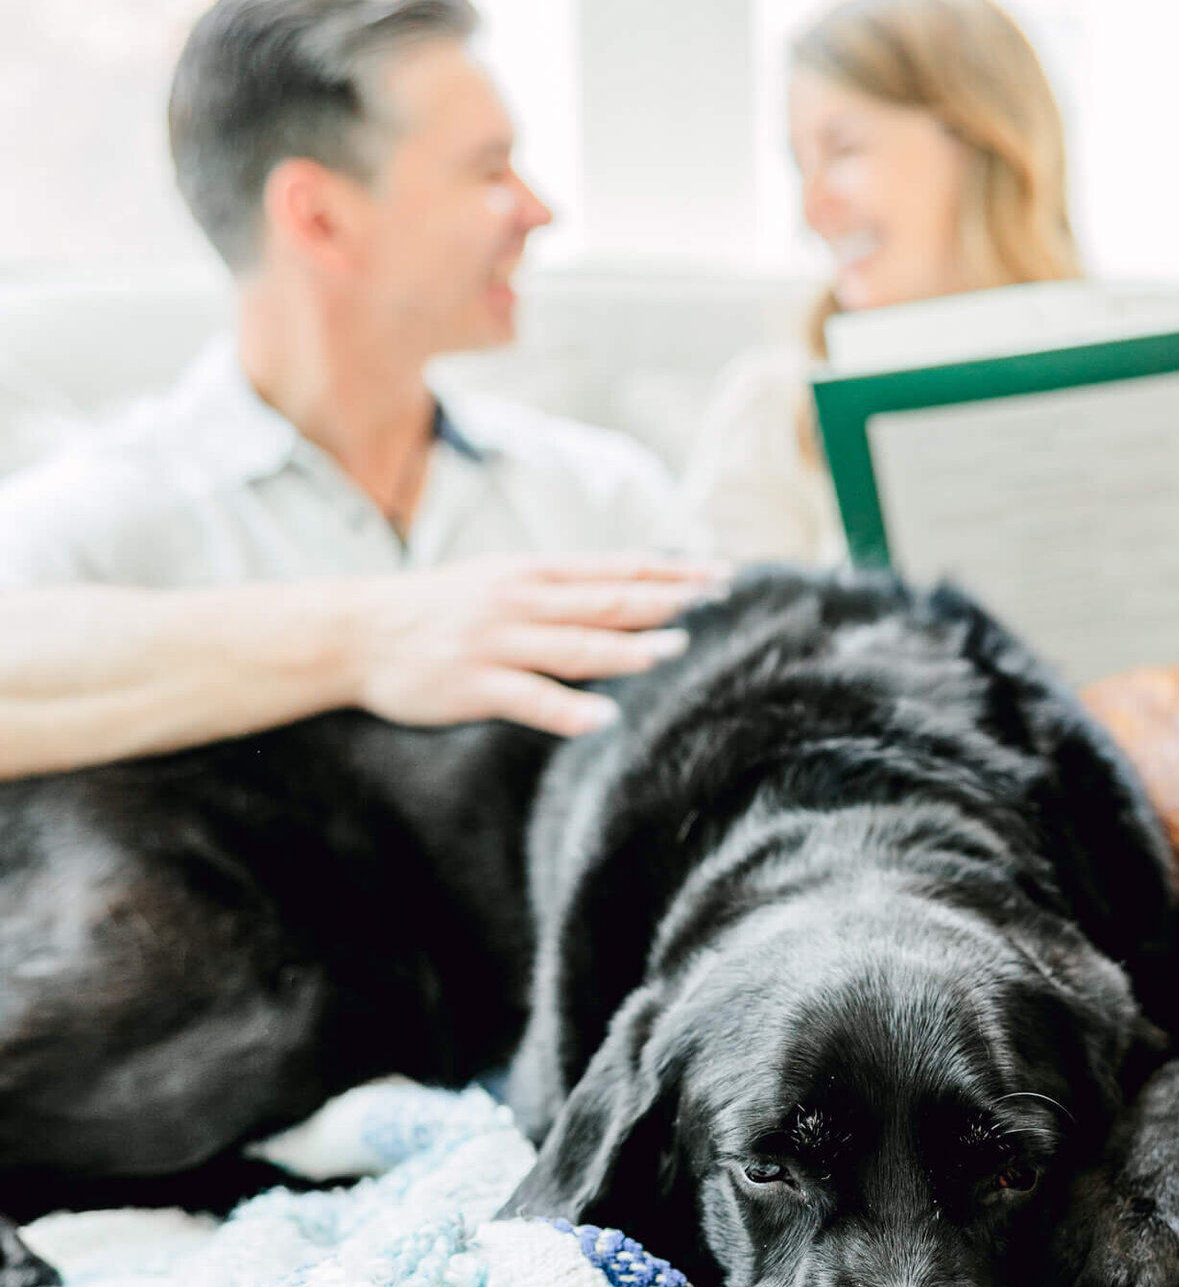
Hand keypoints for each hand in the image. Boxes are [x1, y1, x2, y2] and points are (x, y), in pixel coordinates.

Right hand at [346, 553, 726, 736]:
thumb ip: (556, 588)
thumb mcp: (498, 581)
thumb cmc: (436, 609)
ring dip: (627, 649)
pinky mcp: (472, 685)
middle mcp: (520, 601)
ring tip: (674, 649)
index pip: (614, 568)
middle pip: (605, 600)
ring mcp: (496, 643)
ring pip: (574, 646)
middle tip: (715, 600)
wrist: (355, 631)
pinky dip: (568, 710)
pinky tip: (604, 718)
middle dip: (664, 600)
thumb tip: (622, 589)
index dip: (668, 569)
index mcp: (530, 573)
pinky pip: (528, 699)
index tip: (716, 573)